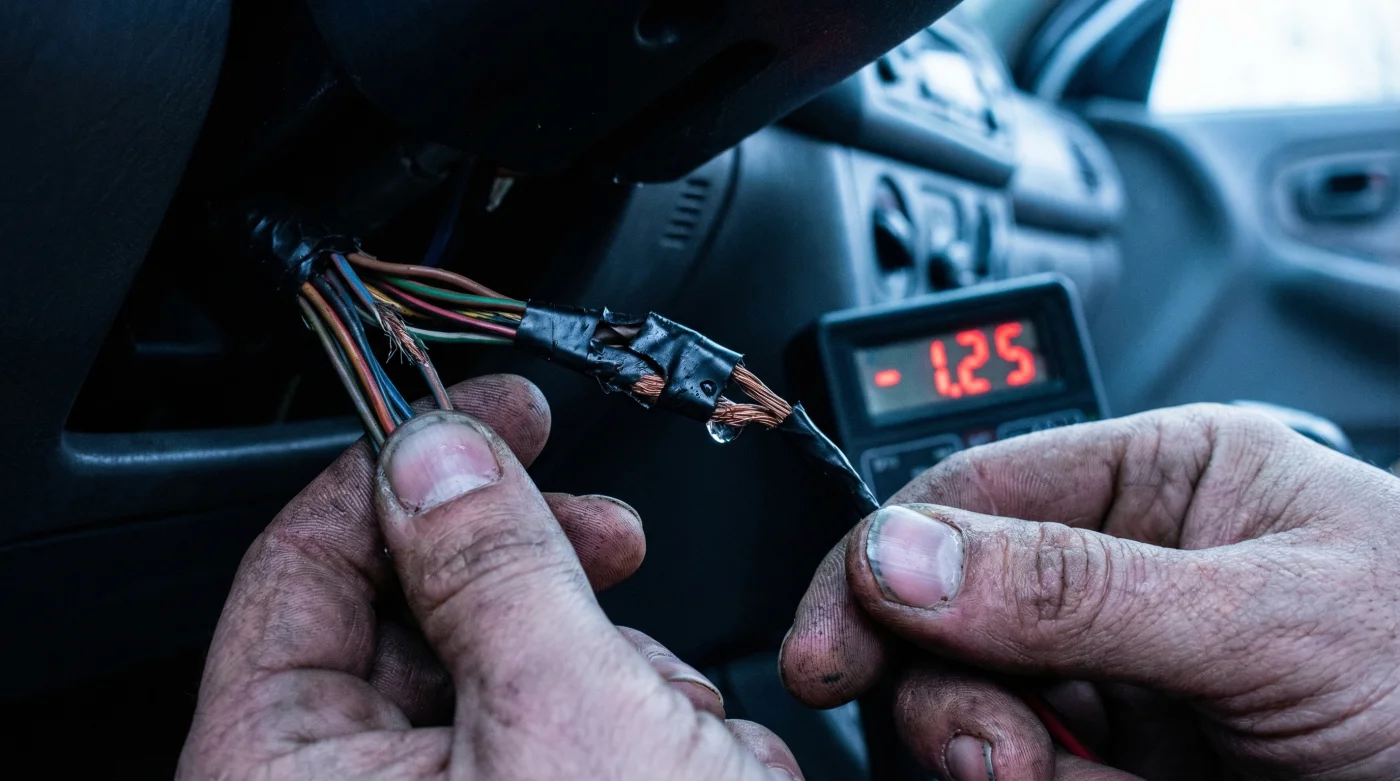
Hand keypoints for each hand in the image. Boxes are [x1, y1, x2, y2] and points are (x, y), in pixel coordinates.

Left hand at [178, 375, 802, 780]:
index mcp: (287, 776)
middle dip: (544, 581)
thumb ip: (494, 561)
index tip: (485, 405)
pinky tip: (700, 769)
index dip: (401, 466)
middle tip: (609, 535)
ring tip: (681, 729)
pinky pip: (573, 734)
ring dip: (619, 670)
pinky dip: (645, 730)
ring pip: (520, 671)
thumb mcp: (563, 714)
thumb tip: (440, 448)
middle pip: (425, 616)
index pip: (304, 566)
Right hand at [780, 403, 1399, 779]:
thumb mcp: (1264, 616)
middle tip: (997, 757)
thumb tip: (899, 554)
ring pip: (977, 708)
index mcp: (1157, 481)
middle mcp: (1121, 569)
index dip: (881, 567)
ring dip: (1001, 760)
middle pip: (948, 613)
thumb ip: (1073, 586)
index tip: (832, 649)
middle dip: (950, 689)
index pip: (965, 498)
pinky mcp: (1127, 764)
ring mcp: (1121, 675)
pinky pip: (1033, 774)